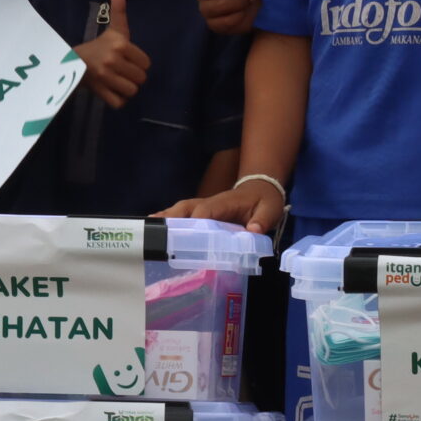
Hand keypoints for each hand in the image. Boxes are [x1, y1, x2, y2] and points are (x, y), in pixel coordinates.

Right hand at [76, 0, 149, 107]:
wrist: (72, 63)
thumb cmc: (98, 46)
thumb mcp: (113, 29)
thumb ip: (119, 11)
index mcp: (120, 44)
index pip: (146, 63)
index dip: (138, 63)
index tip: (125, 60)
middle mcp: (112, 60)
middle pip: (141, 78)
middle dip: (133, 77)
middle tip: (121, 72)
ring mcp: (105, 77)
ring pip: (132, 91)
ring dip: (126, 89)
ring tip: (116, 82)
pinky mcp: (100, 92)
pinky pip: (120, 102)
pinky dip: (118, 100)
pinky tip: (111, 91)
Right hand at [158, 178, 285, 233]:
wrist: (262, 189)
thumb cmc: (265, 200)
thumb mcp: (270, 210)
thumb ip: (262, 219)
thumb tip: (253, 230)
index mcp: (224, 203)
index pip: (206, 210)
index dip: (195, 220)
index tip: (184, 231)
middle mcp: (210, 203)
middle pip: (187, 208)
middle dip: (172, 217)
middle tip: (157, 228)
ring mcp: (204, 207)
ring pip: (182, 210)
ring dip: (166, 217)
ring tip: (150, 227)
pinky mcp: (203, 212)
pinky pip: (184, 215)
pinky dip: (170, 219)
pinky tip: (157, 226)